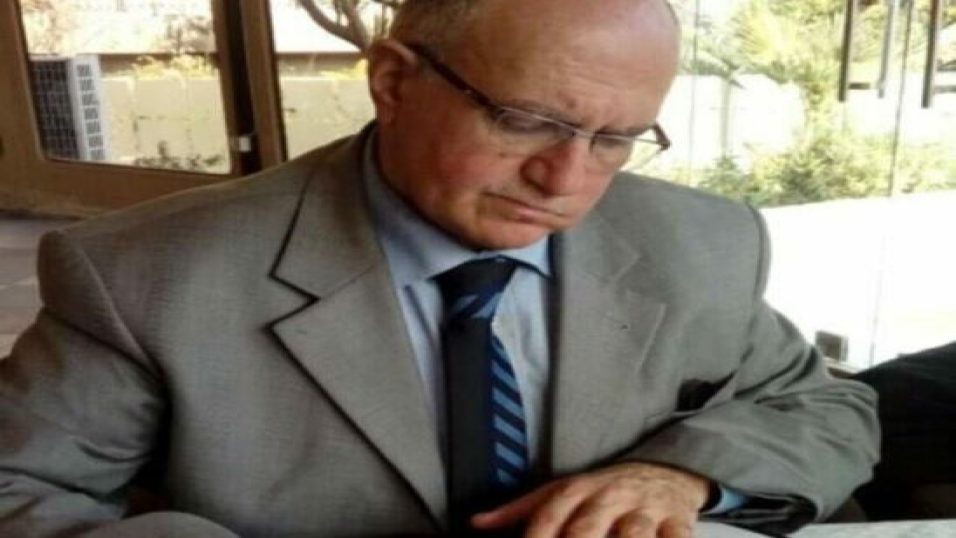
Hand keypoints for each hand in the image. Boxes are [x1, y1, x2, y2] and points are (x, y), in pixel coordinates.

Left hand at [471, 461, 709, 537]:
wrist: (663, 472)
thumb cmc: (604, 490)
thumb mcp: (562, 491)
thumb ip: (521, 510)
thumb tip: (477, 523)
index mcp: (578, 489)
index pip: (551, 513)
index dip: (538, 536)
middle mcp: (610, 496)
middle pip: (588, 526)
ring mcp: (645, 509)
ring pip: (633, 534)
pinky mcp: (677, 521)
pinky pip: (676, 537)